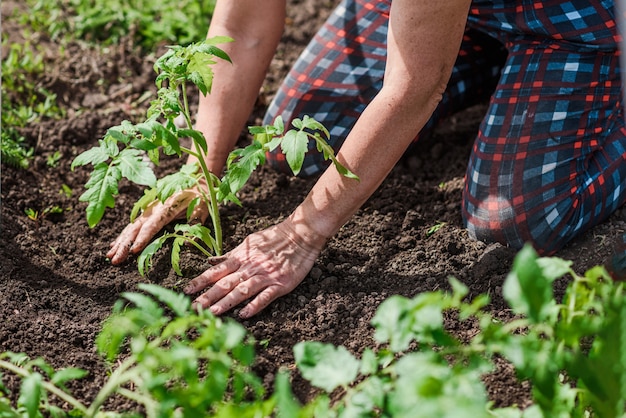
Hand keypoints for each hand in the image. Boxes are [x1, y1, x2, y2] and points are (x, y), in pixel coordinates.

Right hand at [107, 188, 208, 264]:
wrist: (194, 180)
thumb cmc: (200, 197)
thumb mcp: (202, 209)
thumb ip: (195, 224)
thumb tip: (189, 243)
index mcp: (166, 208)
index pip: (151, 226)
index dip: (142, 239)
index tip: (133, 251)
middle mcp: (154, 208)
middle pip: (136, 228)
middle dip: (124, 244)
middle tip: (115, 260)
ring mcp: (149, 209)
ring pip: (131, 227)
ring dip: (120, 241)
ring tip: (110, 256)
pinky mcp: (147, 211)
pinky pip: (133, 224)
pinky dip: (123, 235)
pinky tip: (115, 244)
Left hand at [183, 219, 324, 317]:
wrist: (301, 234)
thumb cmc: (275, 238)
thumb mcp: (250, 242)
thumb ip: (231, 255)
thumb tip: (212, 261)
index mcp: (242, 257)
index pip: (216, 271)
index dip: (201, 281)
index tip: (186, 291)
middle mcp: (250, 267)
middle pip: (225, 283)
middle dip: (208, 296)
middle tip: (193, 308)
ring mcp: (265, 276)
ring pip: (242, 290)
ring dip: (227, 302)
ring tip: (213, 313)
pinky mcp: (281, 283)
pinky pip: (265, 296)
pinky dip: (255, 305)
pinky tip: (244, 314)